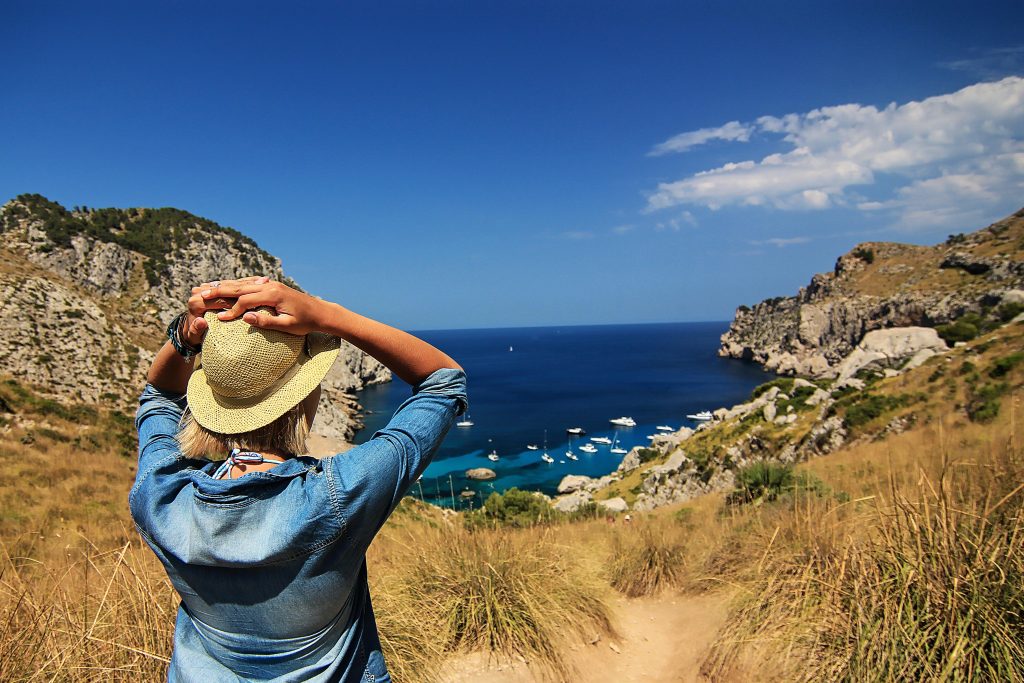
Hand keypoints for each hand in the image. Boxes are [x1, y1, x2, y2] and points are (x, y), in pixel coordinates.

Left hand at [184, 276, 269, 344]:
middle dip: (246, 285)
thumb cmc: (193, 338)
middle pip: (227, 289)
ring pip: (228, 286)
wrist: (187, 334)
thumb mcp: (193, 335)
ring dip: (246, 283)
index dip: (240, 298)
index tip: (258, 295)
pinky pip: (227, 286)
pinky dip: (240, 285)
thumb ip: (196, 329)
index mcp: (195, 302)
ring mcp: (202, 291)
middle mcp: (198, 294)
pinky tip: (257, 282)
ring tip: (265, 280)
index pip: (222, 299)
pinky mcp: (207, 293)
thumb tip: (201, 322)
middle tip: (266, 280)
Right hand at [198, 279, 327, 335]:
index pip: (245, 301)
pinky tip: (225, 287)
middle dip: (219, 292)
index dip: (231, 310)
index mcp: (273, 295)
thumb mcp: (288, 326)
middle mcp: (270, 286)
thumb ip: (266, 322)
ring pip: (242, 284)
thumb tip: (245, 318)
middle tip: (200, 296)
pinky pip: (248, 284)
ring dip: (224, 286)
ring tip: (206, 289)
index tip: (219, 319)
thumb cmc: (305, 322)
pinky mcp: (271, 286)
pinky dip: (235, 285)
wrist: (320, 312)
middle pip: (239, 288)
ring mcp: (270, 284)